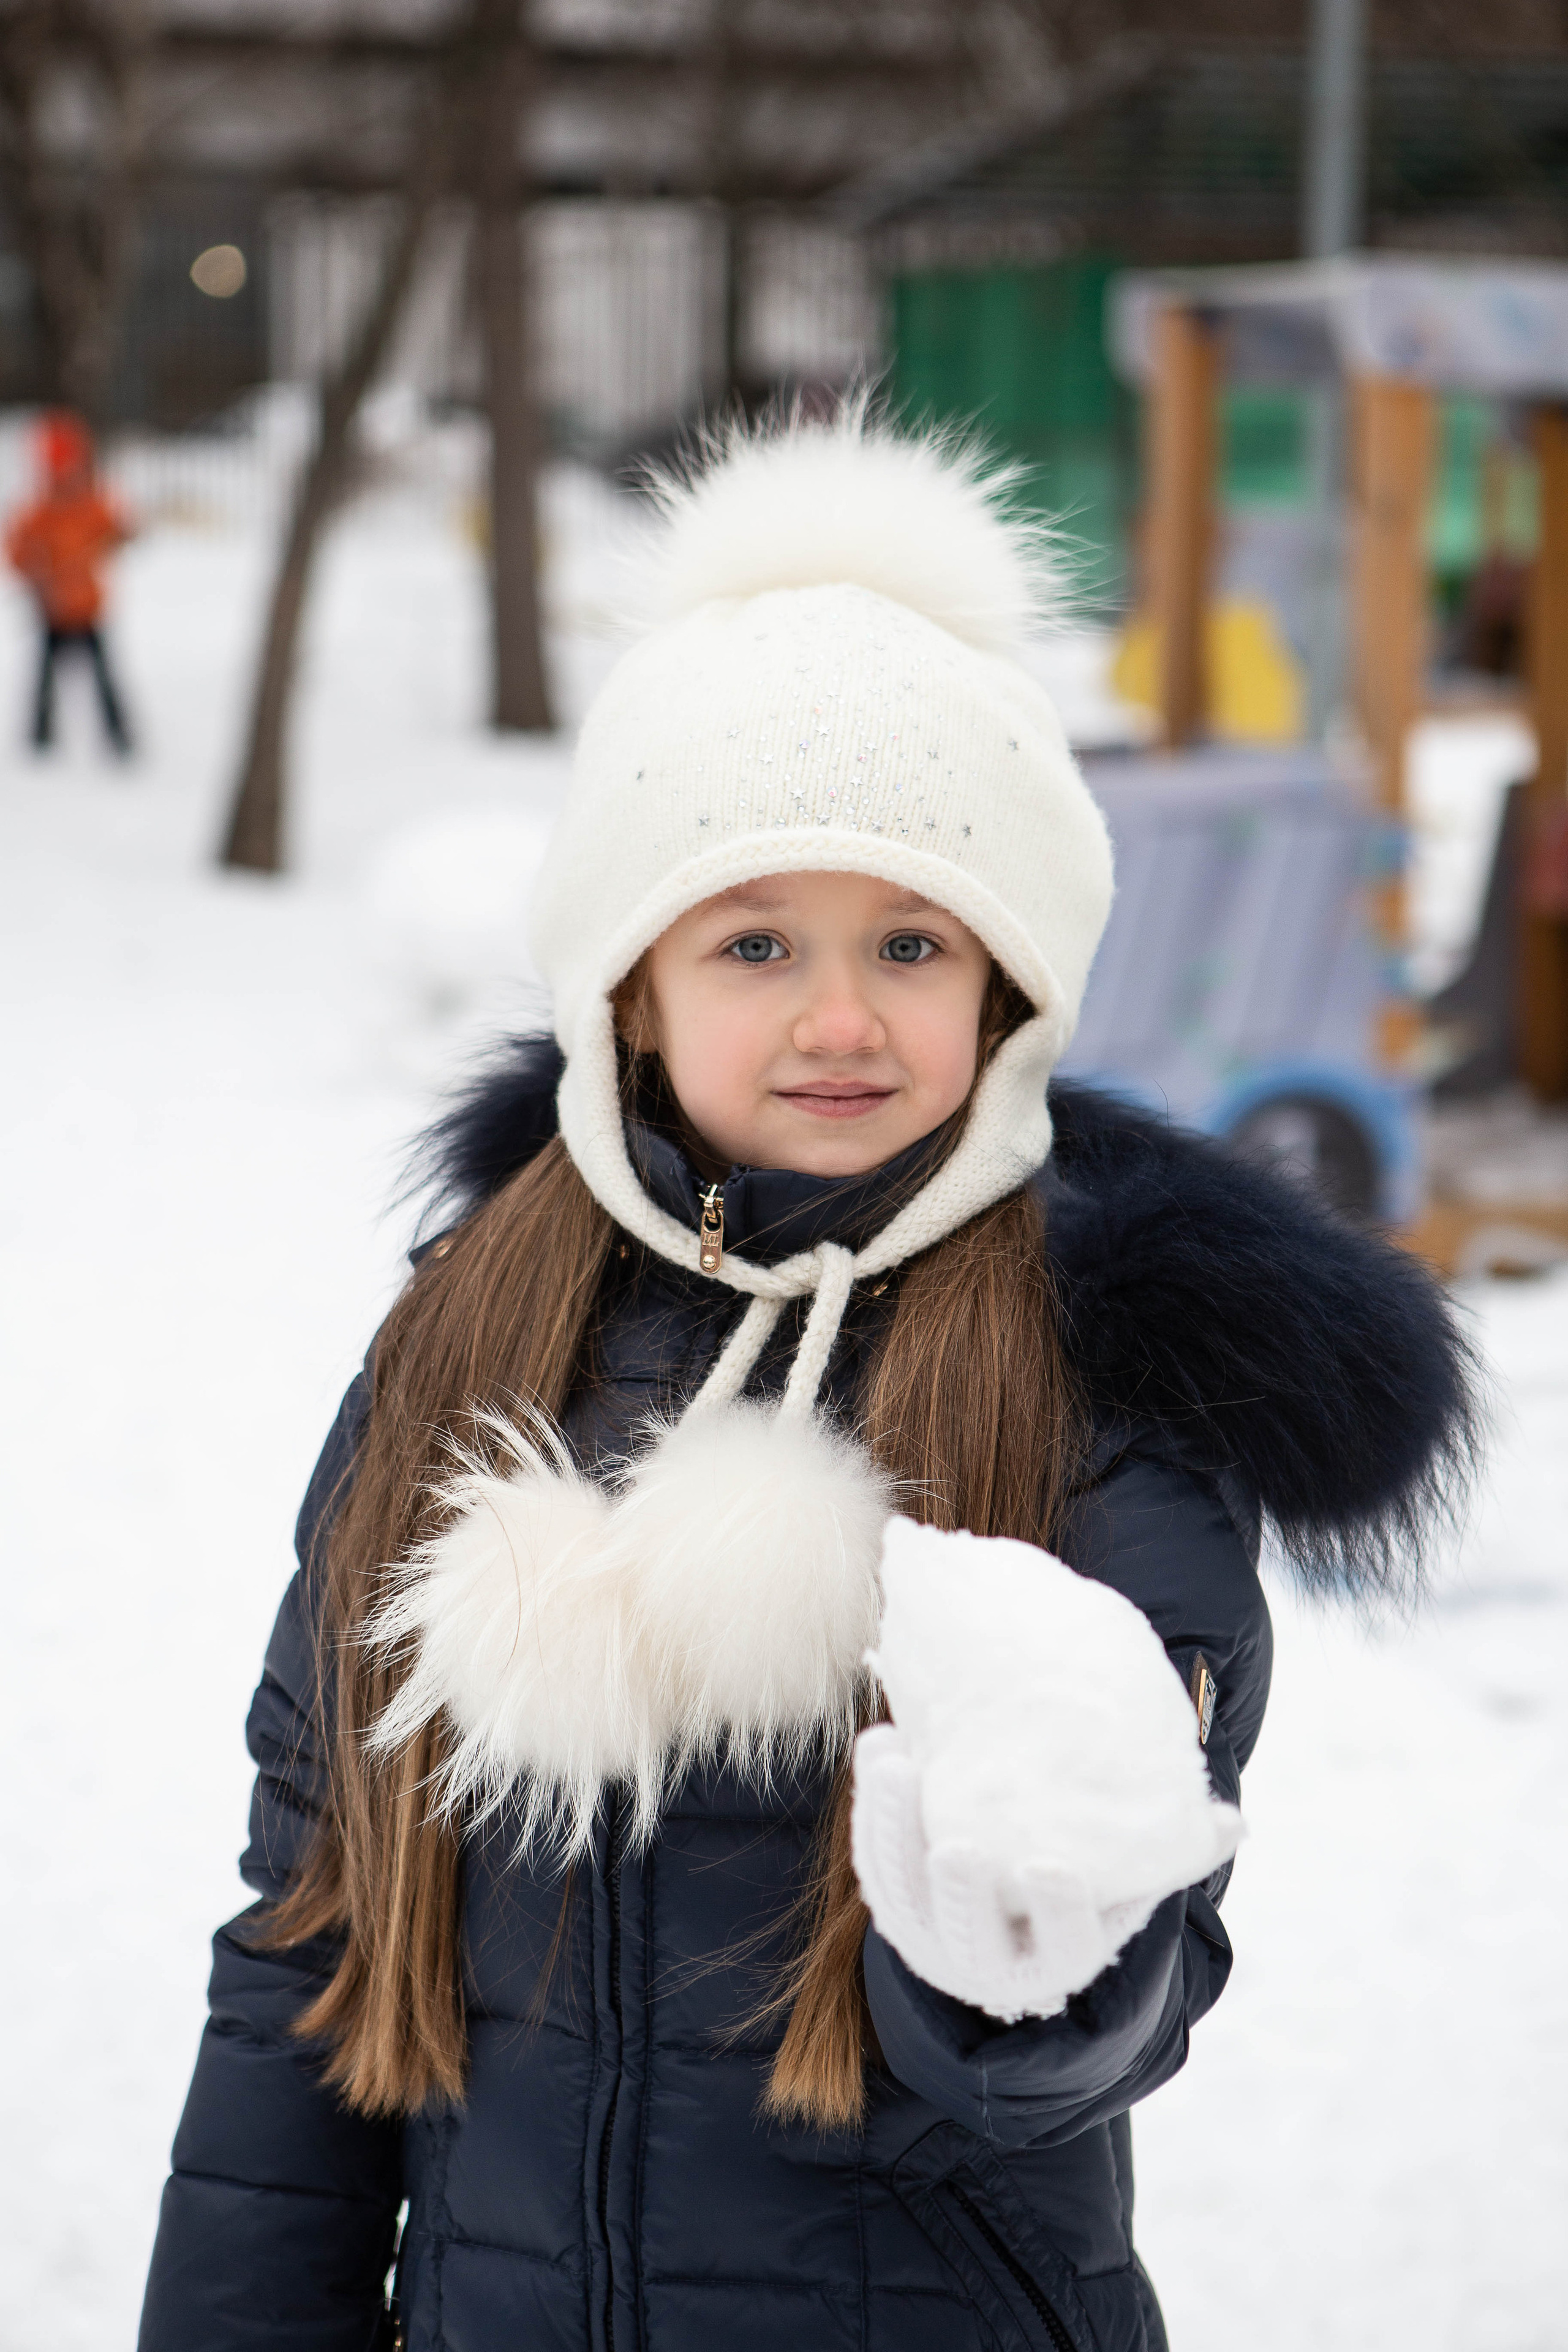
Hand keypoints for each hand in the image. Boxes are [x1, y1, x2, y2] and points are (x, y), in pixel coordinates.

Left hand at [852, 1723, 1150, 2019]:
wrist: (1009, 1919)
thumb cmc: (1077, 1890)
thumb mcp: (1123, 1878)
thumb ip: (1170, 1852)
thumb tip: (1231, 1823)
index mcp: (1060, 1958)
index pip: (1065, 1945)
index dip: (1056, 1911)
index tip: (1046, 1866)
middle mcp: (991, 1963)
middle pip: (971, 1938)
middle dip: (960, 1896)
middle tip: (952, 1849)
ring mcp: (933, 1937)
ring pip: (904, 1896)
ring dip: (894, 1829)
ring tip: (894, 1765)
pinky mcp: (893, 1903)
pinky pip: (875, 1860)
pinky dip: (873, 1805)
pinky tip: (881, 1745)